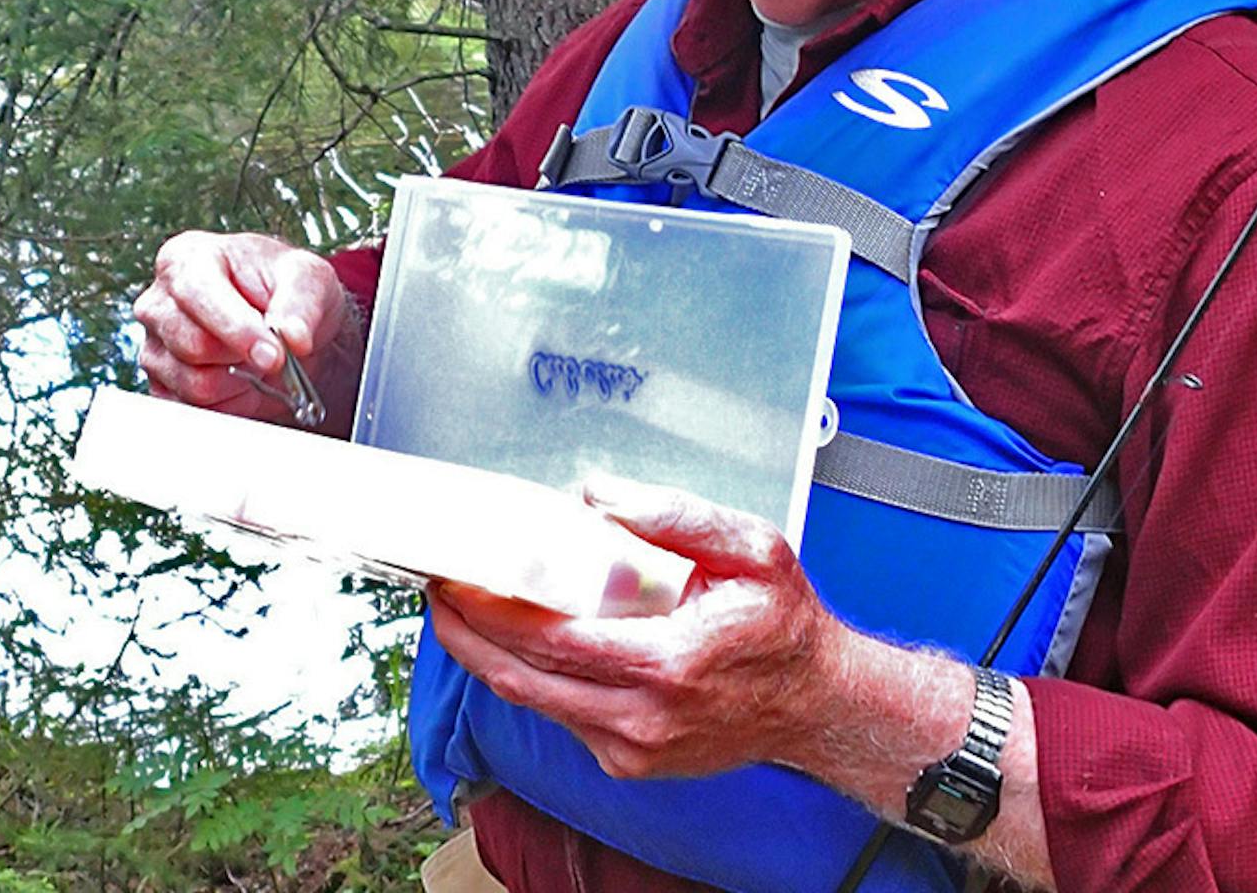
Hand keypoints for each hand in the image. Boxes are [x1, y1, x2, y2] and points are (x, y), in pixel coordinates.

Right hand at [134, 231, 358, 432]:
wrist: (286, 327)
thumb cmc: (289, 290)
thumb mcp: (310, 278)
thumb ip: (301, 302)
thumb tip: (292, 337)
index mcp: (186, 258)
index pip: (197, 293)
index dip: (236, 328)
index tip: (274, 352)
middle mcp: (159, 303)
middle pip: (193, 346)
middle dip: (243, 356)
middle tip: (272, 350)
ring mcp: (155, 347)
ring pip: (195, 384)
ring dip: (238, 381)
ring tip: (253, 359)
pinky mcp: (161, 386)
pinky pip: (194, 411)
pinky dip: (228, 402)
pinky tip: (239, 378)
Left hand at [425, 475, 844, 779]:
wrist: (816, 703)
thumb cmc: (784, 625)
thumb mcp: (753, 547)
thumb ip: (676, 516)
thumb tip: (597, 495)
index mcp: (667, 662)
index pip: (549, 638)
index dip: (490, 609)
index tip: (457, 575)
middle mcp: (641, 716)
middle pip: (521, 676)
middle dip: (467, 632)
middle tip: (440, 588)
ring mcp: (630, 747)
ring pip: (532, 700)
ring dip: (489, 654)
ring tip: (465, 608)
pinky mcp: (627, 761)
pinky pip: (561, 713)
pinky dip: (533, 674)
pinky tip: (524, 638)